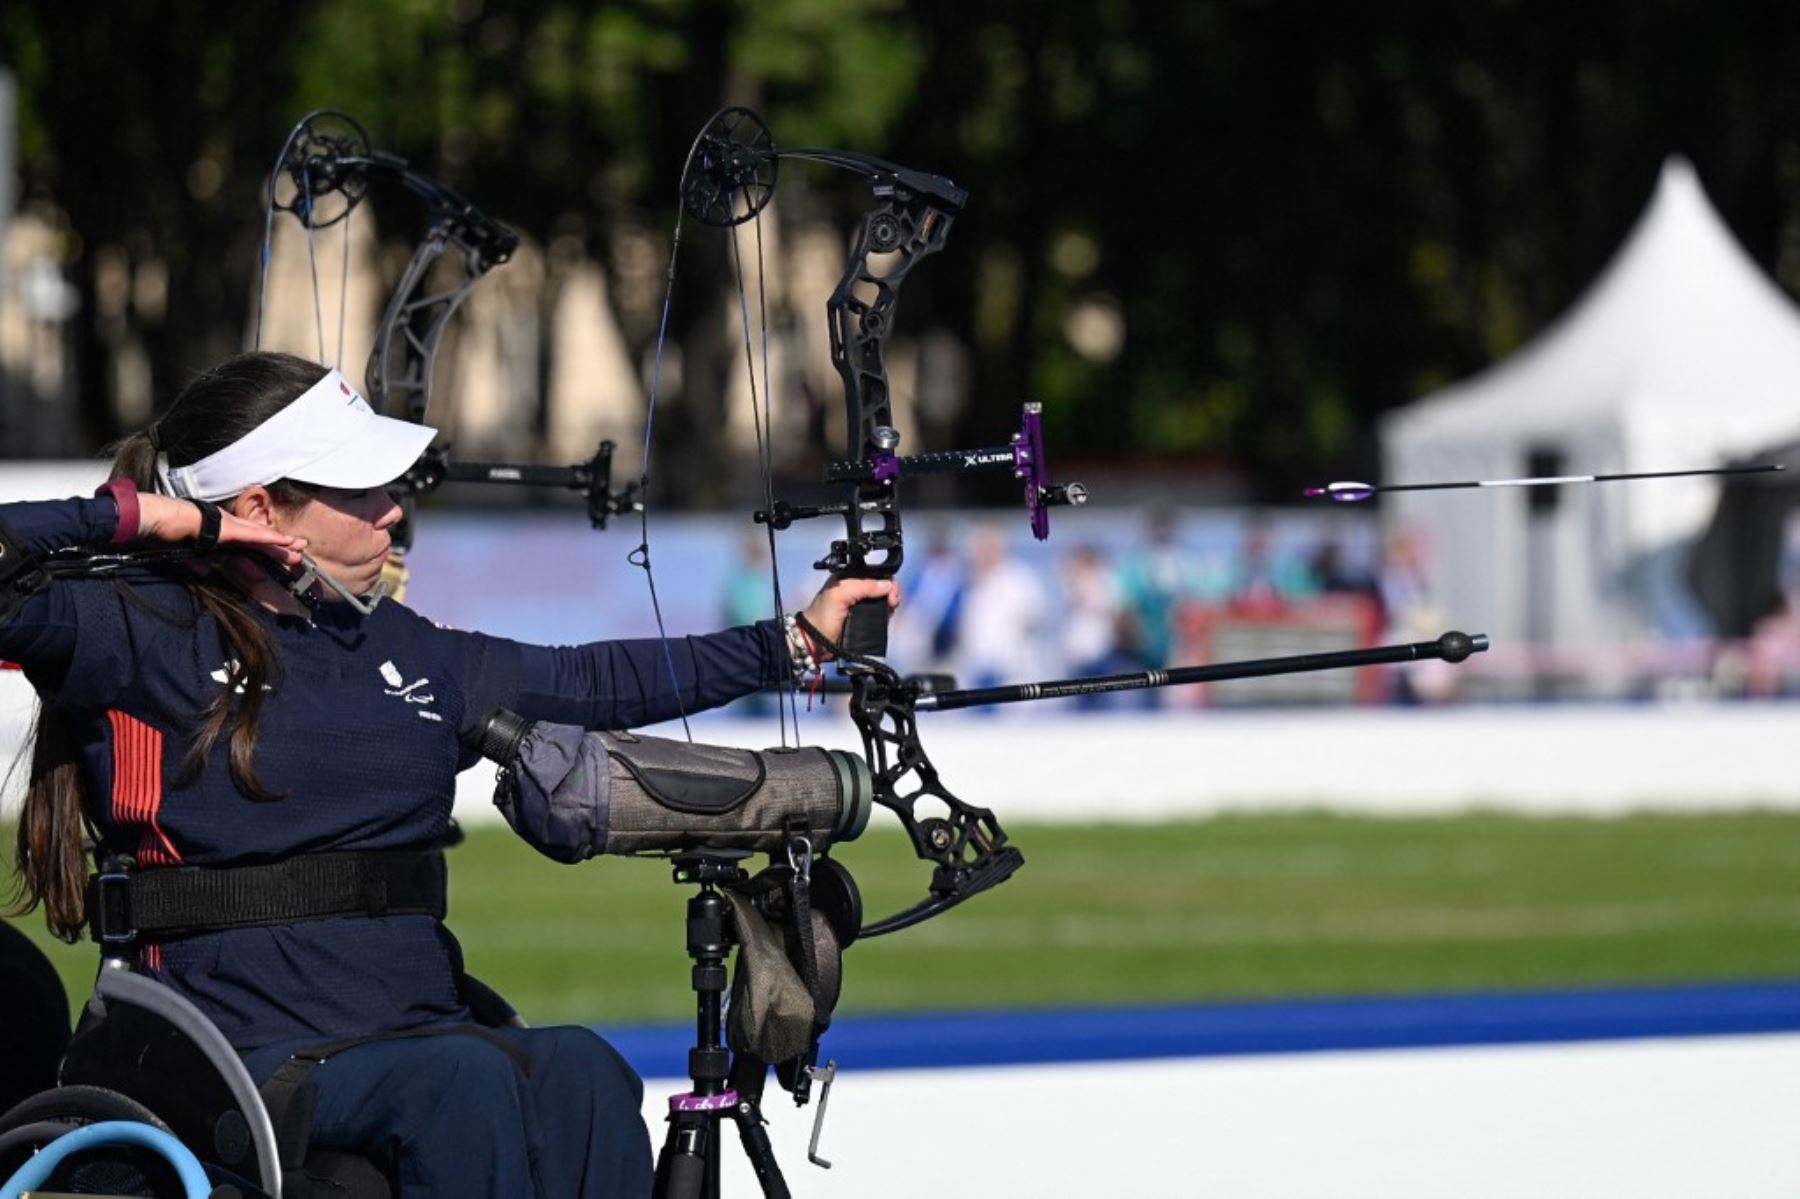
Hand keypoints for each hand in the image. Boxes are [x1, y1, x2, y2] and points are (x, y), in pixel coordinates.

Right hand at [138, 494, 307, 568]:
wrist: (157, 518)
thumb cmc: (165, 531)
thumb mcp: (185, 552)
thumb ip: (198, 561)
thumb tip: (207, 570)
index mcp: (218, 531)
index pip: (245, 543)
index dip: (262, 549)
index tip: (276, 555)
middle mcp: (227, 526)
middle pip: (258, 538)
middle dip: (278, 546)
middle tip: (299, 551)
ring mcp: (229, 526)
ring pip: (261, 537)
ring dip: (280, 544)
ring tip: (299, 550)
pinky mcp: (228, 529)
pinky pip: (254, 536)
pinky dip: (270, 539)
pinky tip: (285, 542)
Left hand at [799, 576, 899, 659]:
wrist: (817, 642)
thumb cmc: (822, 616)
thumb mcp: (840, 594)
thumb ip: (863, 586)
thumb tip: (887, 585)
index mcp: (849, 578)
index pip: (875, 573)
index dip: (886, 580)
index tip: (890, 592)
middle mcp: (857, 590)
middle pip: (883, 586)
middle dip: (891, 592)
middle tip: (891, 603)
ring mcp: (862, 605)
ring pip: (885, 600)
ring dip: (890, 604)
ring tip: (889, 610)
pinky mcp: (866, 619)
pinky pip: (882, 613)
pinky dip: (887, 614)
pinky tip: (886, 617)